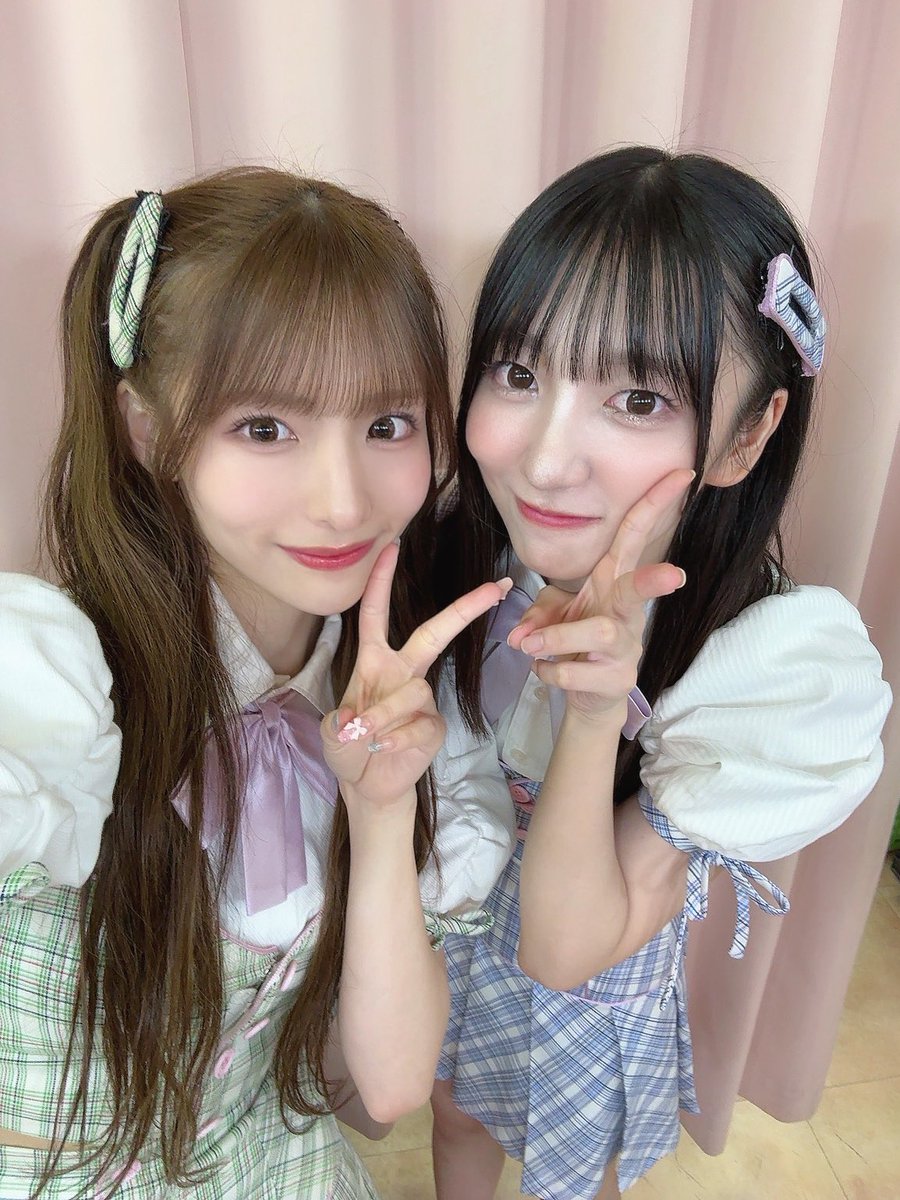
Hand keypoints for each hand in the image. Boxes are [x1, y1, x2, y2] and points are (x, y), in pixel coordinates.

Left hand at [322, 542, 510, 809]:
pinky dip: (396, 740)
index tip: (391, 547)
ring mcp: (422, 698)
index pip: (376, 614)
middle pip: (434, 633)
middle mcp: (403, 672)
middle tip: (496, 587)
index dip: (381, 581)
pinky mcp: (435, 725)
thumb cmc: (349, 748)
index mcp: (374, 662)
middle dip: (464, 609)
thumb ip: (343, 722)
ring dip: (383, 715)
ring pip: (411, 691)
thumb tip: (360, 720)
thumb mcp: (333, 732)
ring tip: (366, 738)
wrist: (367, 785)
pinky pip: (419, 724)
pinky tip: (385, 750)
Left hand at [508, 469, 693, 722]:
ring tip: (529, 645)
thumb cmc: (576, 643)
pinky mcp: (616, 681)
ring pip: (598, 632)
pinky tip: (544, 671)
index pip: (634, 537)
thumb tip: (522, 636)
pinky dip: (547, 672)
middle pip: (638, 590)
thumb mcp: (553, 617)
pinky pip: (573, 673)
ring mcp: (625, 648)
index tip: (683, 474)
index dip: (656, 504)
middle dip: (652, 581)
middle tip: (674, 576)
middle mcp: (624, 612)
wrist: (591, 698)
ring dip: (558, 636)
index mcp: (613, 583)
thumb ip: (535, 616)